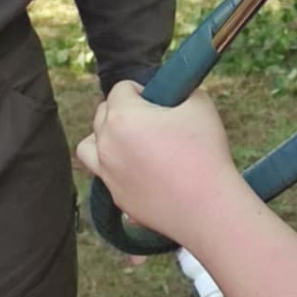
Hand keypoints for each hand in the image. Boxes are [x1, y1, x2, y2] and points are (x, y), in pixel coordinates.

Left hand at [76, 82, 237, 248]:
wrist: (207, 207)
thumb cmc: (204, 152)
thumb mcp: (200, 104)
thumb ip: (181, 89)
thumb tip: (174, 91)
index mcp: (122, 116)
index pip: (121, 89)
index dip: (142, 89)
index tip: (160, 101)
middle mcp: (106, 143)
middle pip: (102, 114)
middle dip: (123, 110)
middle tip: (152, 120)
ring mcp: (107, 173)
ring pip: (88, 146)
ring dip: (103, 138)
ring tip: (129, 142)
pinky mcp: (116, 198)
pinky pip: (105, 175)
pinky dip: (116, 168)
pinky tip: (140, 170)